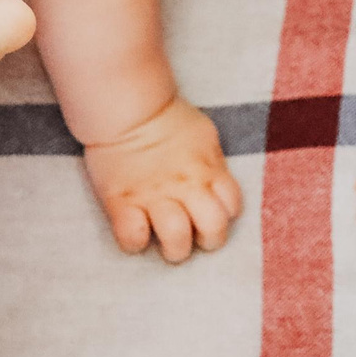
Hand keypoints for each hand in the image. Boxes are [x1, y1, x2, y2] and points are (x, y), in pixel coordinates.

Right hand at [84, 98, 242, 261]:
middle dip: (207, 241)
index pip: (233, 207)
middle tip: (193, 235)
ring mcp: (154, 196)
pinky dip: (134, 242)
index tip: (209, 212)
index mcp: (208, 171)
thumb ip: (212, 163)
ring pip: (176, 240)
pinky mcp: (122, 203)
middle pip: (213, 230)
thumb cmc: (167, 118)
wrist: (127, 107)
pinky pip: (132, 238)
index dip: (224, 214)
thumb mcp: (204, 135)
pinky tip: (135, 231)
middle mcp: (186, 186)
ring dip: (175, 249)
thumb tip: (214, 182)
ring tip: (166, 242)